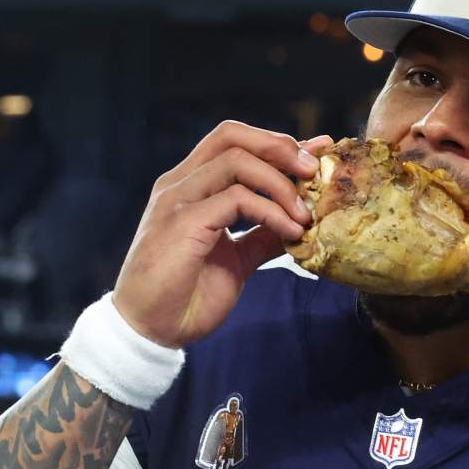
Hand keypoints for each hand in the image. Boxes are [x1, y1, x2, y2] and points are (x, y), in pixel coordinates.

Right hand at [113, 121, 332, 347]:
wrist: (150, 332)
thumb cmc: (186, 297)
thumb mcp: (236, 259)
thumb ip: (262, 235)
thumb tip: (300, 221)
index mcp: (190, 187)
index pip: (234, 143)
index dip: (277, 143)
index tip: (318, 150)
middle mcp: (180, 184)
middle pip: (232, 136)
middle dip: (280, 146)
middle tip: (314, 171)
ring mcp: (178, 200)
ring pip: (236, 160)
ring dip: (281, 183)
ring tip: (306, 214)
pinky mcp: (182, 222)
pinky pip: (236, 198)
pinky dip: (271, 211)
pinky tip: (290, 232)